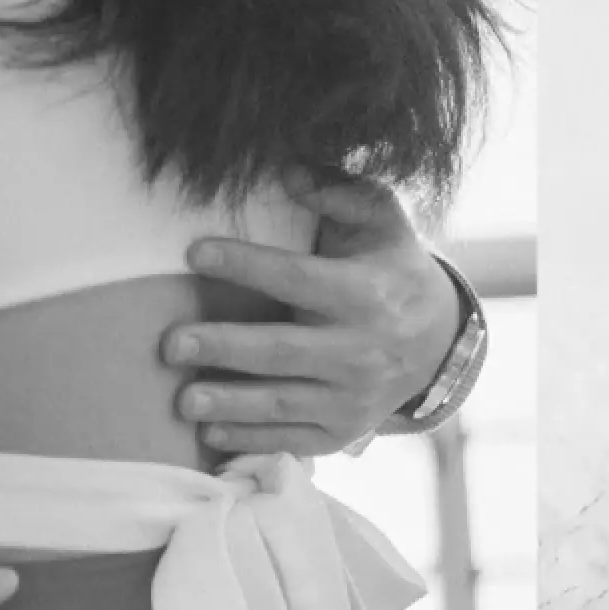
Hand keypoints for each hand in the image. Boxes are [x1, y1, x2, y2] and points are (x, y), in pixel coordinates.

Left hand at [168, 180, 457, 457]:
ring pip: (283, 402)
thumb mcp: (379, 219)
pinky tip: (208, 433)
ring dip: (229, 404)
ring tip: (181, 400)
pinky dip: (249, 440)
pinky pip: (291, 439)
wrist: (437, 342)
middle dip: (225, 348)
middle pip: (283, 351)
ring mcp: (353, 399)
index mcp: (368, 294)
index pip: (299, 278)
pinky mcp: (341, 432)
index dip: (247, 264)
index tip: (195, 252)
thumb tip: (286, 168)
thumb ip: (336, 190)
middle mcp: (362, 351)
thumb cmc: (389, 267)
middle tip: (171, 344)